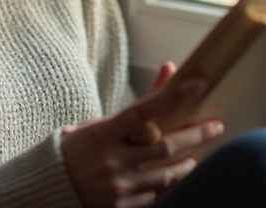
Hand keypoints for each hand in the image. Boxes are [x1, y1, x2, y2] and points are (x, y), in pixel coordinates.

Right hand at [60, 74, 223, 207]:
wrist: (49, 191)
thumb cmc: (76, 151)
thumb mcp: (98, 125)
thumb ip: (138, 102)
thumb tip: (170, 69)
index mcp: (101, 135)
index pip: (142, 111)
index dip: (171, 96)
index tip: (197, 83)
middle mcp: (110, 161)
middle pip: (165, 145)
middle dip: (196, 134)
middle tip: (216, 126)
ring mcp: (117, 188)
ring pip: (167, 174)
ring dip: (188, 163)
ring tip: (196, 156)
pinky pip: (155, 196)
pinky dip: (167, 185)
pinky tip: (175, 177)